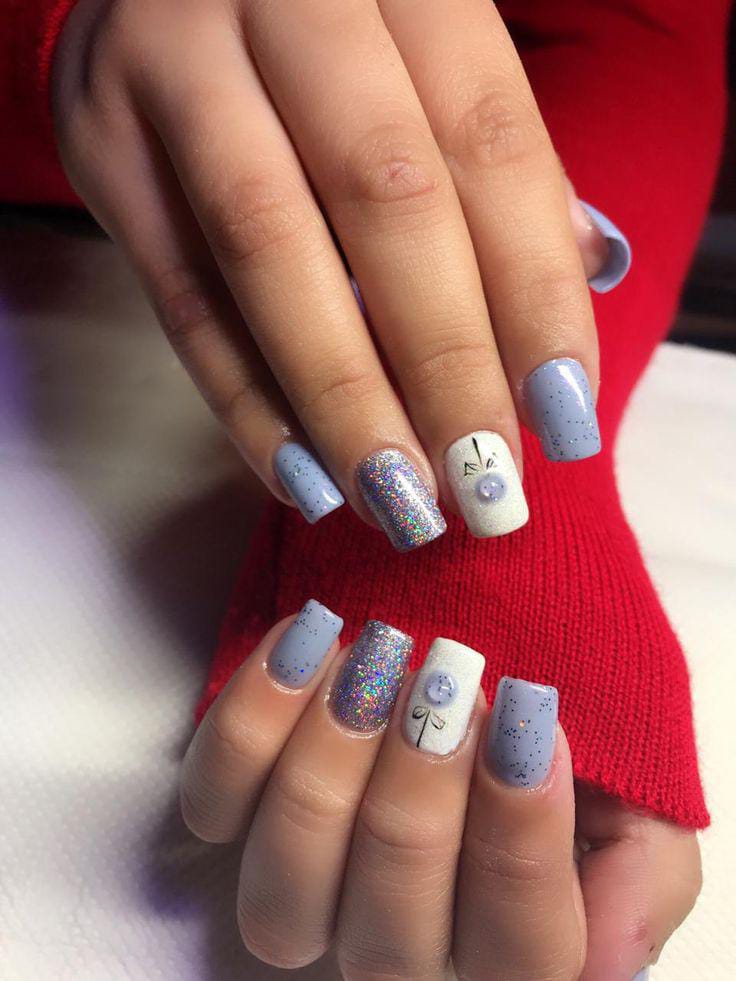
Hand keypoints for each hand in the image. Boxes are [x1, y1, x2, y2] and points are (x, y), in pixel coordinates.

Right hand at [51, 0, 625, 550]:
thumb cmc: (326, 35)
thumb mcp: (421, 54)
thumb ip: (491, 156)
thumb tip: (584, 276)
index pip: (492, 145)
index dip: (535, 294)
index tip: (562, 420)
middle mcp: (286, 1)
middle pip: (385, 200)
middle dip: (445, 365)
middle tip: (485, 486)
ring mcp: (177, 66)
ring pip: (269, 252)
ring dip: (342, 400)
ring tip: (401, 504)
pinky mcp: (102, 145)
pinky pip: (179, 296)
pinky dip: (242, 400)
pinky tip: (304, 478)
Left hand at [180, 605, 699, 977]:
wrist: (476, 648)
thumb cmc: (551, 726)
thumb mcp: (634, 798)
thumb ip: (637, 876)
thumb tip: (602, 959)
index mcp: (498, 946)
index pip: (515, 949)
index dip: (520, 840)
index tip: (529, 712)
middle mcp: (391, 937)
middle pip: (390, 929)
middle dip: (420, 791)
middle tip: (448, 674)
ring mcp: (303, 881)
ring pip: (286, 893)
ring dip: (330, 765)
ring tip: (374, 654)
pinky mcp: (234, 813)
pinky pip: (212, 804)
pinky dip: (251, 722)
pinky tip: (305, 642)